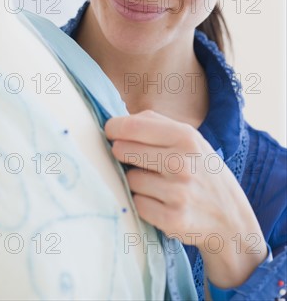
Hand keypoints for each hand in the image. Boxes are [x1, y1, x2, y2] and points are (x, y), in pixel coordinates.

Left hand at [104, 110, 267, 287]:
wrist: (231, 219)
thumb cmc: (201, 171)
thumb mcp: (190, 139)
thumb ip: (154, 123)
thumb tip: (116, 123)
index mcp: (185, 136)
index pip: (131, 126)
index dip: (113, 129)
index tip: (111, 133)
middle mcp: (182, 162)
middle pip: (123, 151)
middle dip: (122, 154)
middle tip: (135, 160)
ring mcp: (177, 192)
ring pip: (129, 180)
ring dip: (136, 182)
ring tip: (157, 185)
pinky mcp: (173, 219)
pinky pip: (137, 204)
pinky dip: (143, 203)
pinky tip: (161, 203)